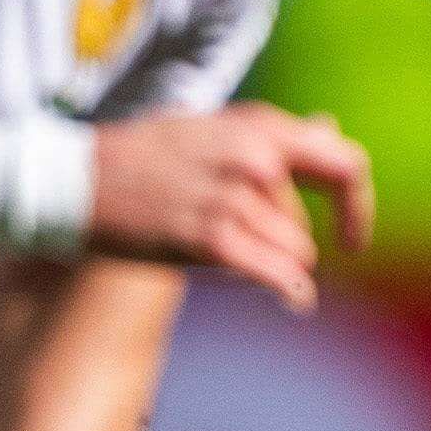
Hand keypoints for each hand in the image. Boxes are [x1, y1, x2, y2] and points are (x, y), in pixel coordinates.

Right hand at [81, 106, 365, 308]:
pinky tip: (295, 303)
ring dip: (267, 267)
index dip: (357, 208)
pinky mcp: (212, 236)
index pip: (344, 164)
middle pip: (305, 228)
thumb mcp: (211, 129)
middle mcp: (257, 156)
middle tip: (255, 261)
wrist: (72, 182)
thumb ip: (272, 135)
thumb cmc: (138, 159)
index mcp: (260, 127)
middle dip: (287, 250)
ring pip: (292, 254)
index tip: (353, 239)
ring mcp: (235, 196)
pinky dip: (290, 291)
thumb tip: (328, 129)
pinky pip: (277, 274)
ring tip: (212, 256)